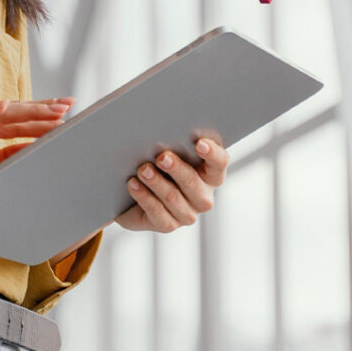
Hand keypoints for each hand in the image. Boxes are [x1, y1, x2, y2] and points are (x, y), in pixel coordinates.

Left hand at [114, 137, 228, 232]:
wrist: (132, 195)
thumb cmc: (155, 165)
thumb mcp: (166, 151)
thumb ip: (172, 142)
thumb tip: (162, 125)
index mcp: (210, 174)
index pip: (219, 162)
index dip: (212, 153)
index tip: (199, 143)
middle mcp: (202, 196)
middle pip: (193, 182)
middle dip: (177, 168)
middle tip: (162, 156)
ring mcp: (186, 213)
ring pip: (173, 198)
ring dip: (157, 182)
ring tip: (142, 169)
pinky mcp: (167, 225)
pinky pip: (157, 213)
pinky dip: (144, 196)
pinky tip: (133, 184)